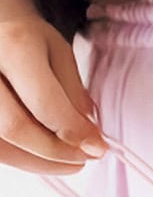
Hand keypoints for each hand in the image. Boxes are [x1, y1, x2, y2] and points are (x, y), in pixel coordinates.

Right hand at [0, 0, 107, 176]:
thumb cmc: (24, 35)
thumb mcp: (57, 51)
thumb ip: (73, 91)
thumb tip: (88, 136)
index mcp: (13, 46)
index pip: (44, 103)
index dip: (75, 132)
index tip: (98, 146)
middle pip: (16, 128)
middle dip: (58, 151)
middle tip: (86, 156)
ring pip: (4, 144)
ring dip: (42, 161)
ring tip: (71, 159)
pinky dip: (24, 157)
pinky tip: (47, 156)